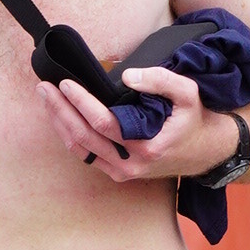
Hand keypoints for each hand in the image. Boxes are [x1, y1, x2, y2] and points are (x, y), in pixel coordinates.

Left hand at [42, 65, 239, 190]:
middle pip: (83, 137)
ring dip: (59, 123)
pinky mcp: (117, 173)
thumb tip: (128, 76)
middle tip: (44, 88)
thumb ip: (160, 80)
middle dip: (60, 111)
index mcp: (147, 147)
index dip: (80, 102)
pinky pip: (86, 155)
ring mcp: (121, 172)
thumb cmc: (194, 120)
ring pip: (79, 149)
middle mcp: (130, 165)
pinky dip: (70, 135)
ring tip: (46, 99)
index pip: (102, 123)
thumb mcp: (188, 93)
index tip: (66, 83)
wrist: (206, 152)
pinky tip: (60, 117)